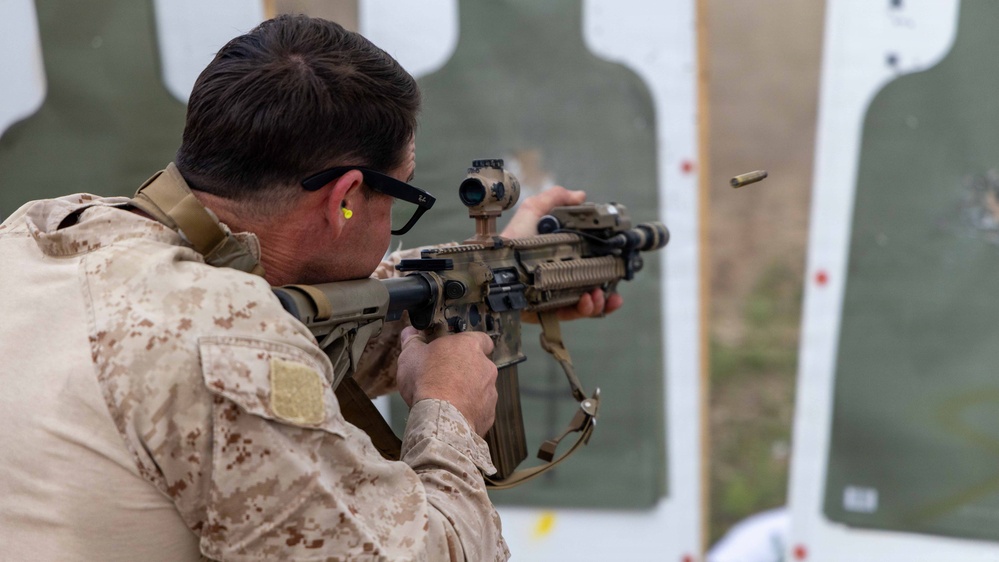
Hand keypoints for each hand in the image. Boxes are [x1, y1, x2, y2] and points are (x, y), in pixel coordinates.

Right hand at [396, 327, 497, 435]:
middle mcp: (486, 366)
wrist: (439, 417)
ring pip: (481, 388)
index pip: (482, 339)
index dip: (470, 345)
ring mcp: (490, 391)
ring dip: (468, 391)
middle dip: (466, 370)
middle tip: (446, 377)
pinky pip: (481, 409)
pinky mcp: (488, 413)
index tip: (459, 350)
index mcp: (469, 346)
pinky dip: (470, 410)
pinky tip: (454, 414)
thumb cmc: (426, 382)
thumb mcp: (410, 356)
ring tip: (447, 399)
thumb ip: (412, 341)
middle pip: (480, 365)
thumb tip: (410, 332)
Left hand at [502, 186, 623, 321]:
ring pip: (585, 304)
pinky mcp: (544, 312)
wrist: (492, 265)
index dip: (606, 266)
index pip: (590, 264)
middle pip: (591, 287)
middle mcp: (559, 277)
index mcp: (561, 257)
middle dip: (605, 291)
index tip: (618, 264)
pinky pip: (570, 315)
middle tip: (611, 289)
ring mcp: (553, 296)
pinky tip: (588, 301)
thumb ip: (555, 199)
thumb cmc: (511, 240)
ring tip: (597, 296)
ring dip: (598, 302)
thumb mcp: (533, 212)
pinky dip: (584, 310)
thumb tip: (581, 195)